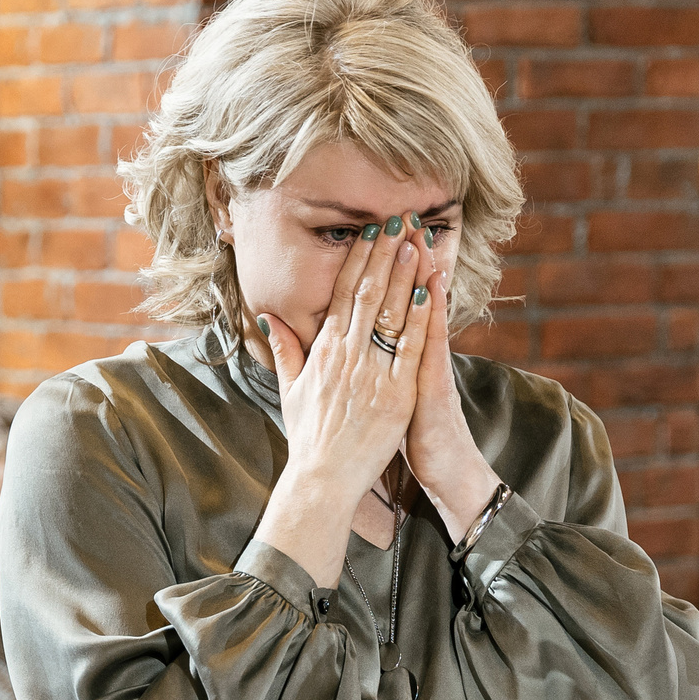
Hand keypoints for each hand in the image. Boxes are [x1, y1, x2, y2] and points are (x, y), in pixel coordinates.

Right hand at [251, 221, 429, 584]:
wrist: (322, 478)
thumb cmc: (308, 438)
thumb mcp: (290, 389)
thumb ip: (285, 349)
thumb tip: (270, 317)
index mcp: (324, 352)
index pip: (342, 294)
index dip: (358, 261)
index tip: (371, 233)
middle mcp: (346, 356)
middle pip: (367, 293)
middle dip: (384, 255)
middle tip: (398, 221)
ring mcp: (371, 373)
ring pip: (389, 314)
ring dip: (404, 275)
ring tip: (416, 242)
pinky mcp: (395, 394)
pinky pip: (409, 349)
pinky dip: (419, 318)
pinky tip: (428, 291)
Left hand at [395, 225, 499, 540]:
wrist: (446, 473)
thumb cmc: (412, 438)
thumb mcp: (387, 399)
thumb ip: (372, 369)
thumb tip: (356, 346)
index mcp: (396, 356)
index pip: (389, 303)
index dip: (381, 267)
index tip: (374, 229)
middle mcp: (416, 354)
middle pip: (410, 297)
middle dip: (404, 256)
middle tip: (401, 214)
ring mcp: (428, 366)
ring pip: (426, 312)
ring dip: (423, 273)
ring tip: (419, 234)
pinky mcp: (435, 386)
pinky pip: (435, 346)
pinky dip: (434, 316)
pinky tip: (435, 289)